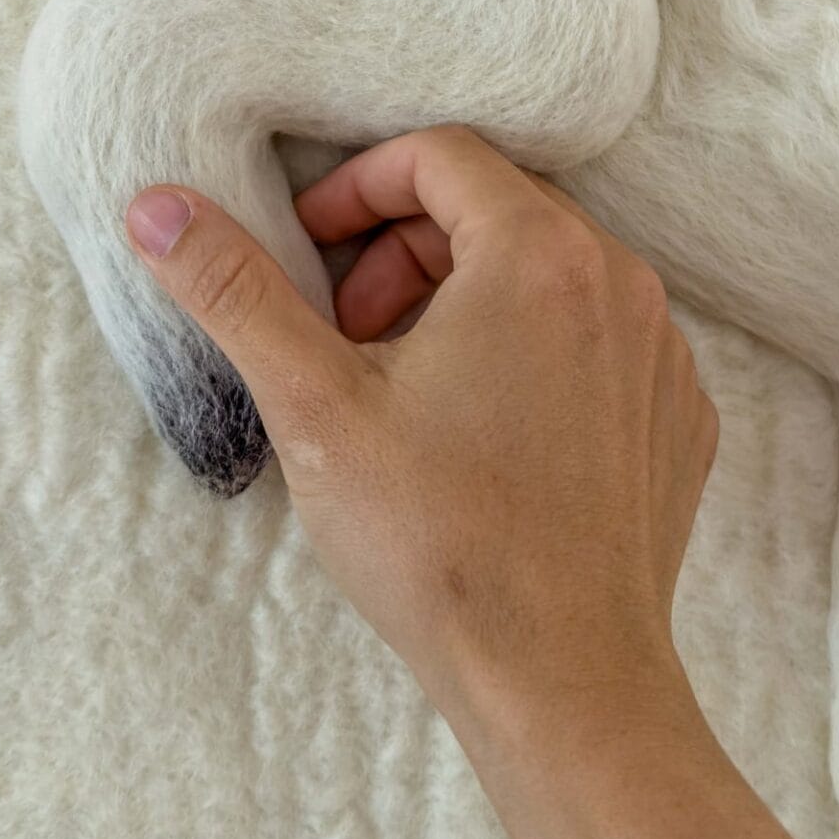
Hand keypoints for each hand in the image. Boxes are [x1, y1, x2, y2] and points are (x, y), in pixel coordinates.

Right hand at [126, 123, 717, 746]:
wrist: (563, 684)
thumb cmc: (440, 545)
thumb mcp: (315, 405)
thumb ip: (236, 290)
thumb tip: (157, 206)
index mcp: (540, 254)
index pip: (441, 154)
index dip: (357, 189)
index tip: (309, 252)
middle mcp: (624, 283)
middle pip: (497, 209)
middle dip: (404, 251)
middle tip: (345, 334)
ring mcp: (664, 353)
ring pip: (551, 276)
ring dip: (465, 303)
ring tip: (402, 389)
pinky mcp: (682, 419)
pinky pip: (599, 344)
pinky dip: (533, 358)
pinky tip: (479, 438)